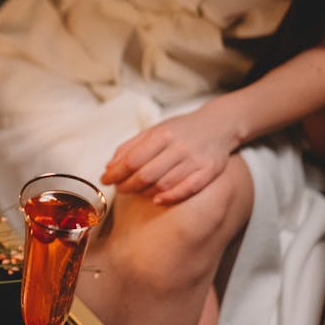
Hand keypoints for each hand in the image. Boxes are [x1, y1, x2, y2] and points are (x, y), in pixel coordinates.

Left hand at [100, 108, 240, 204]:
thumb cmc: (180, 130)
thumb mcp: (153, 131)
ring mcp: (196, 159)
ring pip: (164, 184)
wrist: (219, 125)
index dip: (116, 173)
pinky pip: (188, 189)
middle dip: (128, 185)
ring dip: (145, 192)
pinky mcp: (210, 170)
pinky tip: (157, 199)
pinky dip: (170, 197)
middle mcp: (179, 147)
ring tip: (136, 192)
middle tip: (120, 189)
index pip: (133, 159)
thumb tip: (109, 167)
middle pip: (146, 174)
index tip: (105, 180)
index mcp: (162, 134)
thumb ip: (130, 147)